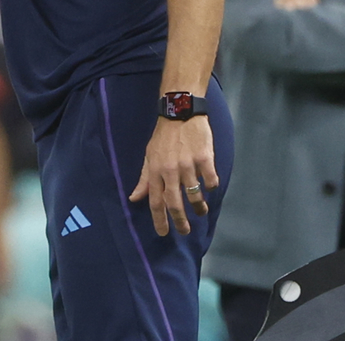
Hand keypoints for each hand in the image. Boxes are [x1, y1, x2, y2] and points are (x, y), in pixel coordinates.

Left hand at [129, 116, 218, 235]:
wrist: (181, 112)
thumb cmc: (163, 136)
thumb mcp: (149, 156)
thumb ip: (144, 179)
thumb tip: (134, 198)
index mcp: (155, 171)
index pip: (155, 201)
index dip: (160, 219)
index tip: (164, 233)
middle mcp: (171, 170)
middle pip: (175, 203)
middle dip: (180, 221)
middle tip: (185, 231)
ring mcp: (188, 165)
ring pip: (195, 195)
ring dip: (199, 207)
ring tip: (201, 211)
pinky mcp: (205, 158)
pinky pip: (210, 180)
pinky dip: (211, 187)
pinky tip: (210, 187)